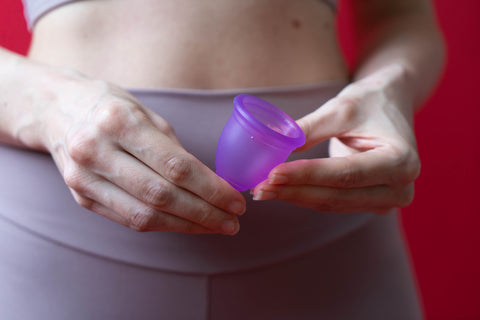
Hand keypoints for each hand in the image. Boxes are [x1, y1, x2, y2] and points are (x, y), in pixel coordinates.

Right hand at [39, 69, 244, 233]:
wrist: (56, 109)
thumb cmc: (110, 106)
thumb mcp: (145, 113)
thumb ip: (174, 149)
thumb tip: (210, 183)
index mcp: (119, 122)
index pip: (176, 166)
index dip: (211, 189)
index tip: (236, 202)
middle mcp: (96, 151)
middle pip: (162, 195)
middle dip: (204, 213)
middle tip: (233, 222)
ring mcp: (84, 178)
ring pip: (144, 215)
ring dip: (186, 226)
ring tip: (215, 227)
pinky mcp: (80, 197)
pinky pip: (128, 220)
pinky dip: (162, 225)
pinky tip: (185, 224)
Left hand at [252, 66, 419, 213]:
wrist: (392, 103)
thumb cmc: (371, 100)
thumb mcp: (342, 108)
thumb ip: (309, 129)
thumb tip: (272, 146)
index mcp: (401, 162)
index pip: (345, 174)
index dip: (306, 175)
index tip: (272, 173)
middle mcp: (399, 189)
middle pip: (337, 195)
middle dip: (294, 191)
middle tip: (259, 188)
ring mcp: (387, 200)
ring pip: (332, 203)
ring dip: (295, 197)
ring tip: (263, 190)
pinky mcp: (372, 202)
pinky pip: (334, 202)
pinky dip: (306, 195)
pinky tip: (281, 190)